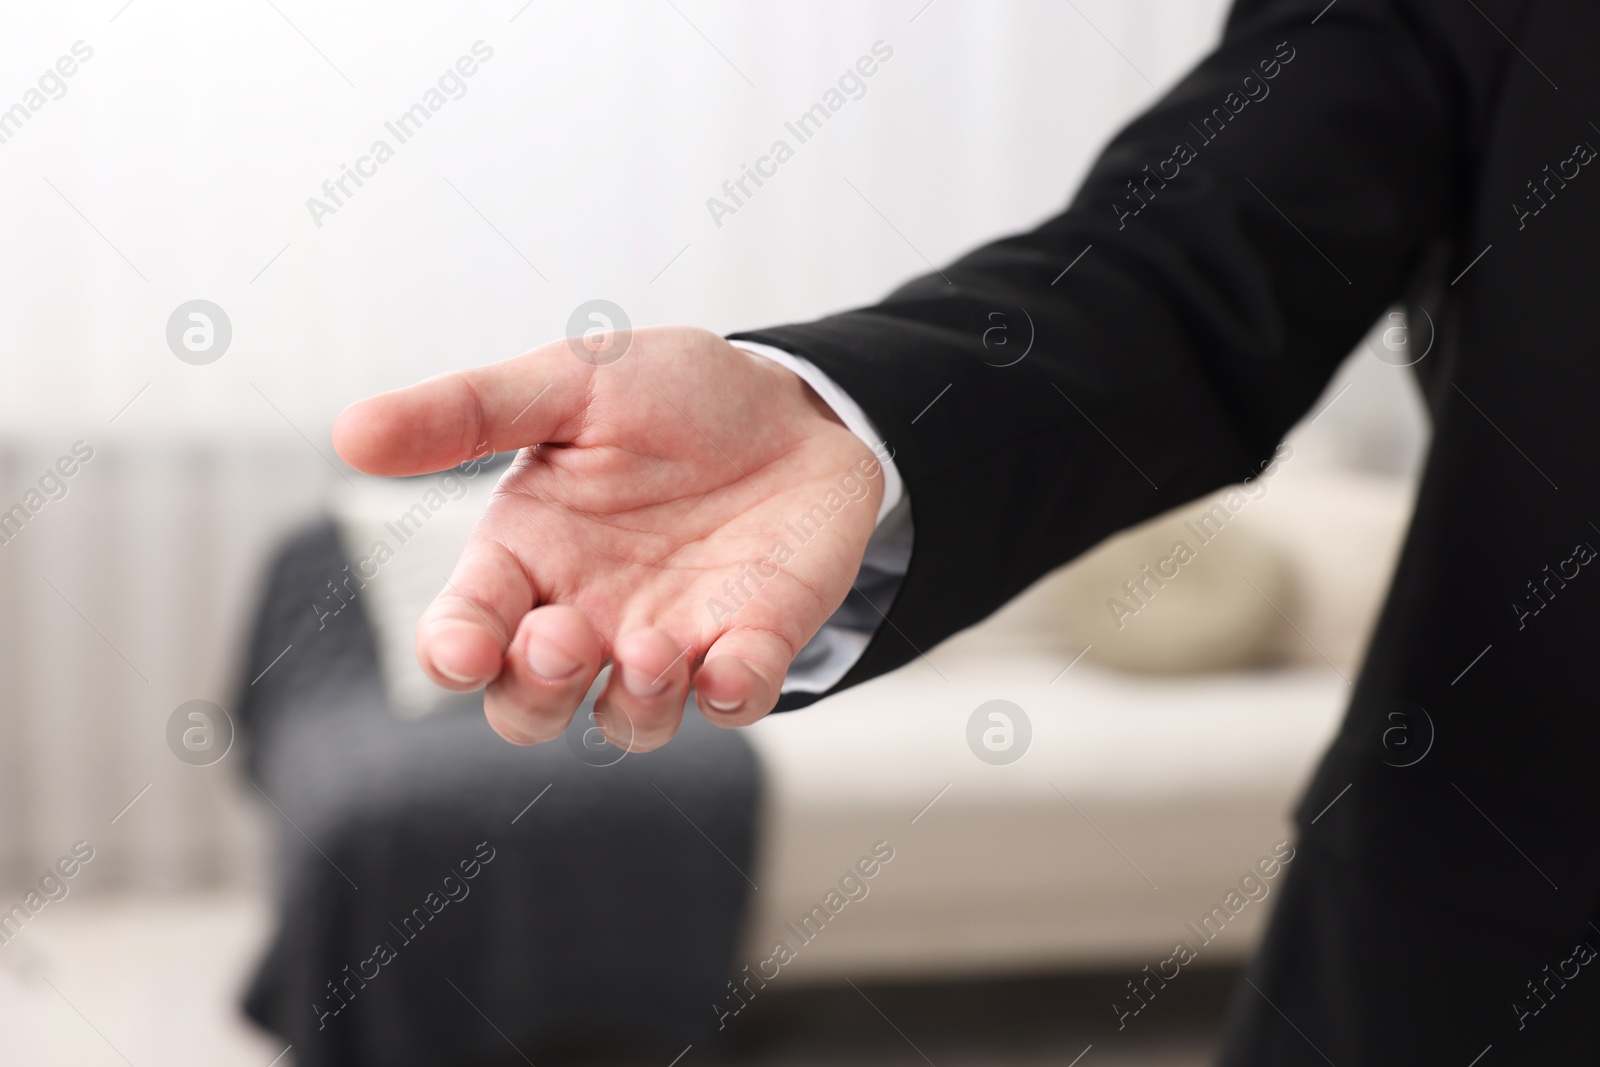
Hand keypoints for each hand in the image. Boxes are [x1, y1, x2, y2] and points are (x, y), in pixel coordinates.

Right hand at [332, 326, 884, 750]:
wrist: (792, 403)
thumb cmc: (669, 395)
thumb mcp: (569, 381)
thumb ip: (468, 412)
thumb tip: (348, 433)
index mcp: (527, 556)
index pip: (463, 633)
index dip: (454, 654)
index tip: (466, 649)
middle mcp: (587, 615)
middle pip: (528, 706)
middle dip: (535, 691)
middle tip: (564, 636)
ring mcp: (671, 641)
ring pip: (629, 723)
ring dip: (634, 705)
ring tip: (653, 650)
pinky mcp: (752, 643)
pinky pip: (735, 700)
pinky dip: (731, 695)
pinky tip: (731, 665)